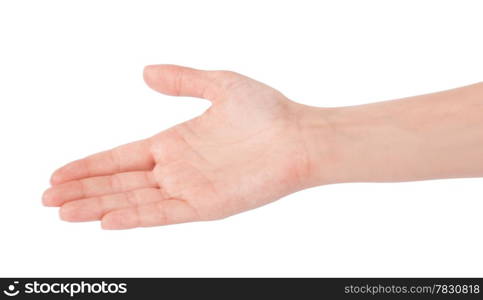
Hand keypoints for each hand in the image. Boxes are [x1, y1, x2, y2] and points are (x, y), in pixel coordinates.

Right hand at [43, 65, 321, 228]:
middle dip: (83, 190)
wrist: (300, 137)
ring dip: (98, 206)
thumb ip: (181, 80)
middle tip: (48, 198)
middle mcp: (177, 169)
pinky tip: (107, 219)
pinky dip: (135, 217)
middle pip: (119, 182)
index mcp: (175, 143)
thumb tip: (146, 71)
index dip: (90, 165)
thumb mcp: (219, 84)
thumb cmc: (267, 111)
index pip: (121, 157)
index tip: (59, 173)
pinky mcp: (207, 206)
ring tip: (64, 211)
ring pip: (134, 201)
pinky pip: (164, 214)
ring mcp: (190, 189)